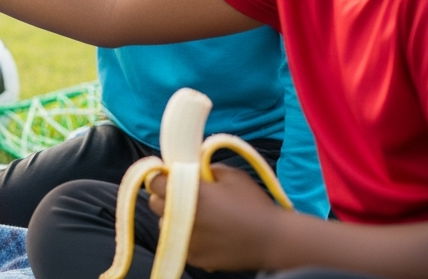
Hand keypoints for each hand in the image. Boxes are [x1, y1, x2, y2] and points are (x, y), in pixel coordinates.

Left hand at [148, 164, 283, 271]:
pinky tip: (207, 234)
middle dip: (165, 196)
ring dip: (174, 218)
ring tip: (198, 217)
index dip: (160, 177)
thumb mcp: (231, 175)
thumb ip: (203, 168)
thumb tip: (188, 170)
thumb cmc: (253, 204)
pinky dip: (187, 237)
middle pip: (155, 204)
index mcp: (190, 194)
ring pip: (164, 224)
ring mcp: (186, 241)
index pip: (154, 182)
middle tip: (184, 195)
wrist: (273, 240)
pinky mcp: (194, 258)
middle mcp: (182, 218)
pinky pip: (179, 243)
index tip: (169, 176)